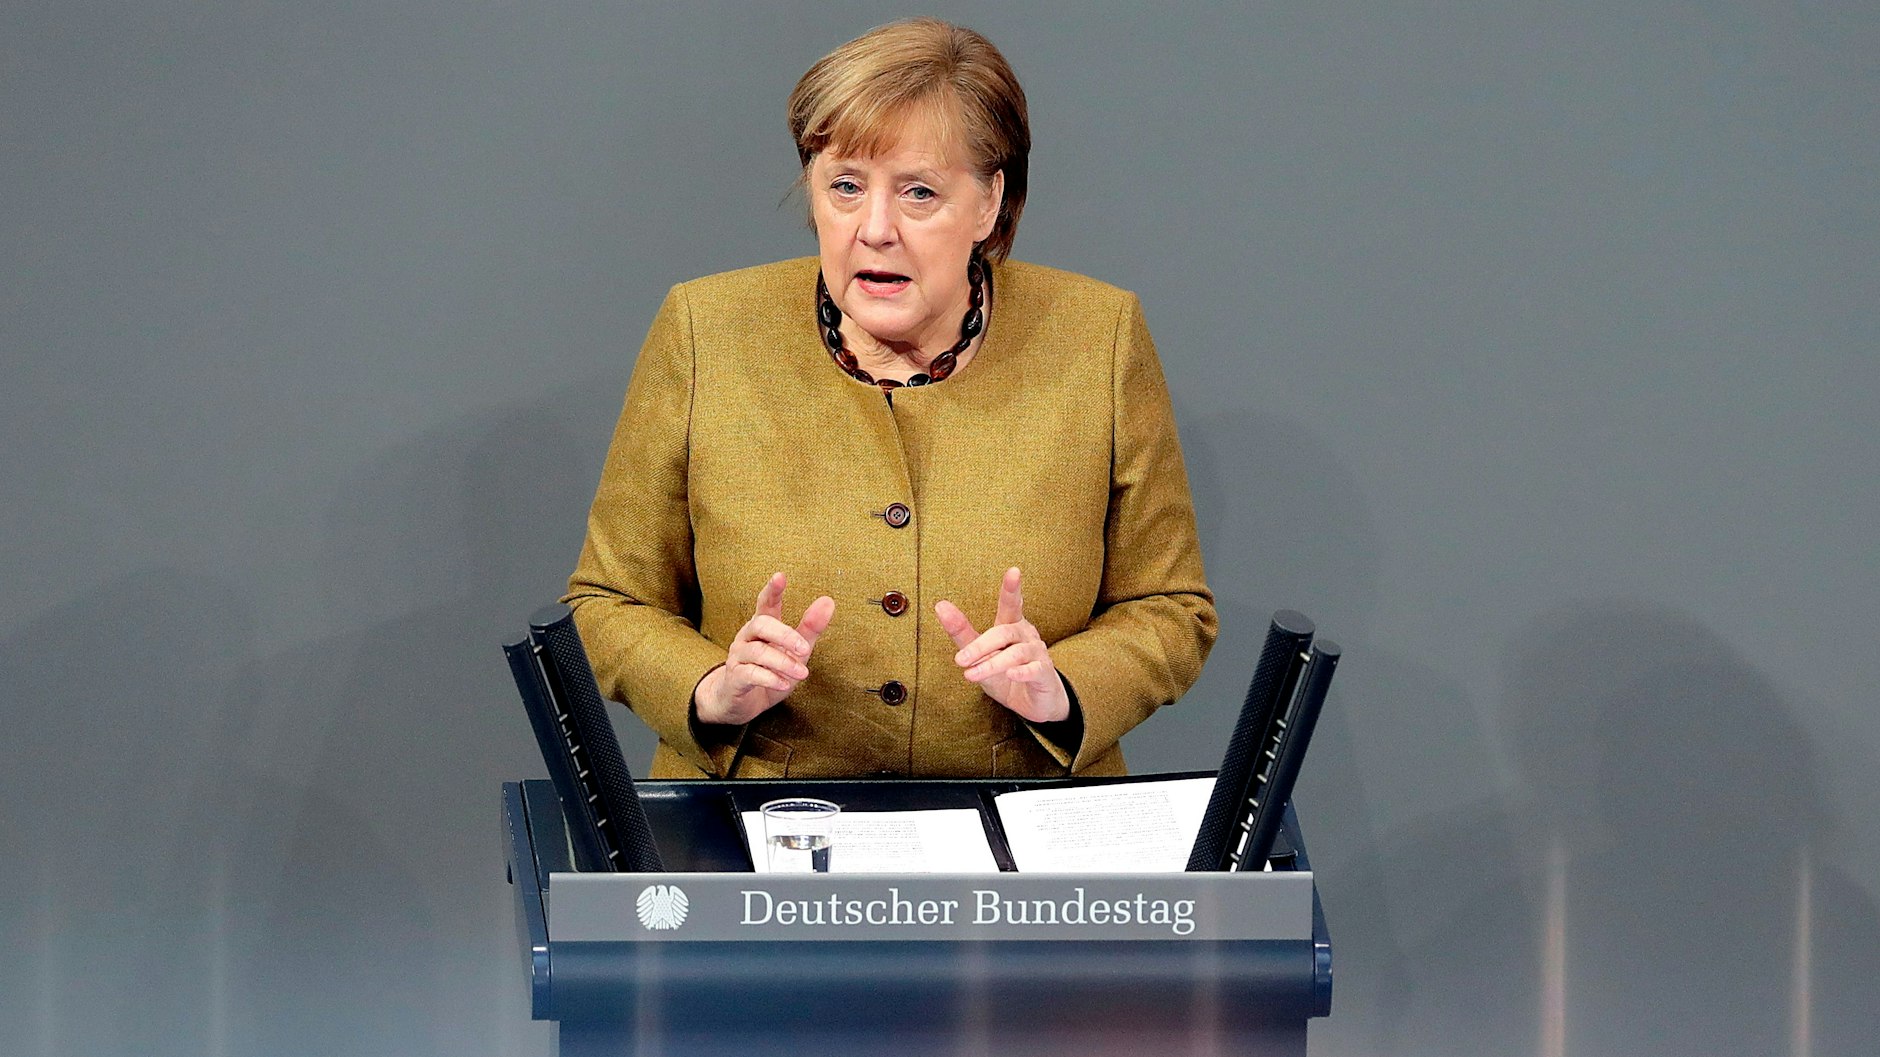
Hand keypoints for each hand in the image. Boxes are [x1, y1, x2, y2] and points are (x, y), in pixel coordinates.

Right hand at [694, 572, 834, 724]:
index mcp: (763, 627)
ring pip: (758, 653)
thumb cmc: (771, 671)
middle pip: (761, 624)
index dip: (772, 590)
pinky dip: (769, 678)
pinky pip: (750, 674)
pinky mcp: (735, 677)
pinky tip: (784, 683)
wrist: (744, 702)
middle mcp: (747, 637)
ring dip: (782, 662)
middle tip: (804, 648)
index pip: (766, 603)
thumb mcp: (795, 651)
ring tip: (802, 672)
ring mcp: (738, 656)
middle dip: (784, 634)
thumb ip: (810, 628)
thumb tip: (828, 601)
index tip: (780, 576)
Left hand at [934, 567, 1069, 723]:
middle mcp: (1026, 635)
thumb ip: (962, 633)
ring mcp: (1037, 653)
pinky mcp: (1044, 673)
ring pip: (1015, 654)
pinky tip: (1011, 674)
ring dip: (991, 664)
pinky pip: (1034, 670)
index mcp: (1011, 626)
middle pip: (1004, 633)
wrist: (1032, 702)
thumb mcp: (979, 656)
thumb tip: (940, 605)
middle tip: (959, 660)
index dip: (1012, 589)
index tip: (1014, 571)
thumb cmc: (1005, 674)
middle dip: (980, 646)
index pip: (1011, 604)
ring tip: (970, 675)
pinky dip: (1022, 672)